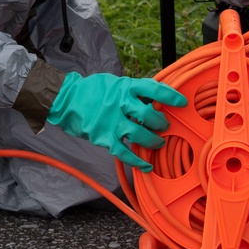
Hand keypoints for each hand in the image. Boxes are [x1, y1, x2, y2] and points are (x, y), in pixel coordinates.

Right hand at [46, 72, 186, 171]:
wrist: (66, 100)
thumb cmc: (93, 90)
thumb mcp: (115, 83)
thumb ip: (133, 90)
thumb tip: (155, 98)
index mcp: (125, 87)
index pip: (153, 90)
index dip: (170, 96)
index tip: (182, 102)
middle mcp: (120, 104)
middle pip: (148, 115)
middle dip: (161, 123)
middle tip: (164, 126)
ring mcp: (112, 122)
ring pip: (140, 135)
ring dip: (152, 141)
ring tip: (157, 143)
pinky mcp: (104, 138)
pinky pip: (125, 153)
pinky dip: (137, 161)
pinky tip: (146, 165)